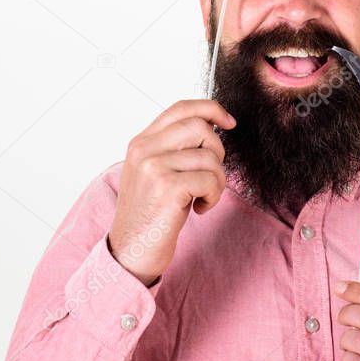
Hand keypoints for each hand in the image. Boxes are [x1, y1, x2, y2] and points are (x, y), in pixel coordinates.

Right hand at [107, 99, 235, 285]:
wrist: (130, 252)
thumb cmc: (150, 215)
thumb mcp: (155, 173)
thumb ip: (174, 148)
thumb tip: (212, 126)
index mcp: (141, 142)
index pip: (181, 108)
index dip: (211, 109)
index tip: (230, 122)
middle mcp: (144, 150)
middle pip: (200, 126)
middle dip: (217, 150)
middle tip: (210, 175)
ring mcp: (153, 167)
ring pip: (209, 156)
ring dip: (217, 180)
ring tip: (204, 197)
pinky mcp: (167, 188)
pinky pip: (210, 179)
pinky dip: (214, 196)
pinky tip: (200, 208)